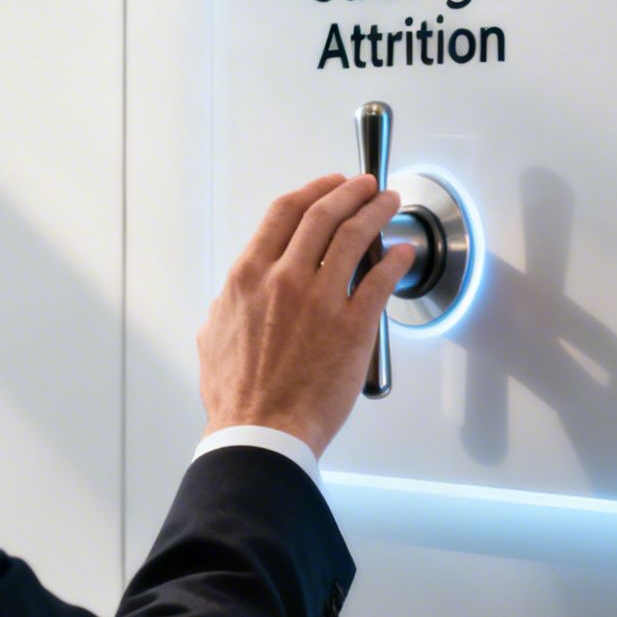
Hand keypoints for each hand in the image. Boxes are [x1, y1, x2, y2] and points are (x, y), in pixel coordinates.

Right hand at [198, 173, 416, 457]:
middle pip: (324, 215)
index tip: (329, 184)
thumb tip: (234, 295)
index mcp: (249, 276)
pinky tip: (402, 252)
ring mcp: (321, 300)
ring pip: (354, 236)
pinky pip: (380, 280)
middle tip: (366, 185)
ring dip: (377, 212)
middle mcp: (285, 279)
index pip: (285, 213)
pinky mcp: (353, 326)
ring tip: (389, 203)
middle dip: (350, 192)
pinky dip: (395, 259)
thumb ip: (227, 305)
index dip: (313, 190)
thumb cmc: (239, 396)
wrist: (262, 431)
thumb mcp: (213, 337)